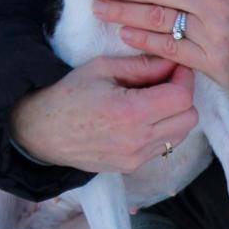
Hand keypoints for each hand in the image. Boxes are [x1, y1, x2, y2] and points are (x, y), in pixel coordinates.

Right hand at [9, 55, 196, 172]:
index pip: (183, 97)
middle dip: (183, 96)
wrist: (39, 131)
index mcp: (130, 113)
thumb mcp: (103, 68)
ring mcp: (135, 158)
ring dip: (174, 114)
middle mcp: (137, 140)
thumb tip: (173, 61)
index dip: (184, 77)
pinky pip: (163, 146)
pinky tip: (142, 116)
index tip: (174, 67)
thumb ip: (143, 66)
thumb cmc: (67, 94)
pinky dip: (162, 129)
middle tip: (164, 81)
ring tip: (151, 99)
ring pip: (180, 134)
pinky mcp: (131, 167)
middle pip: (189, 118)